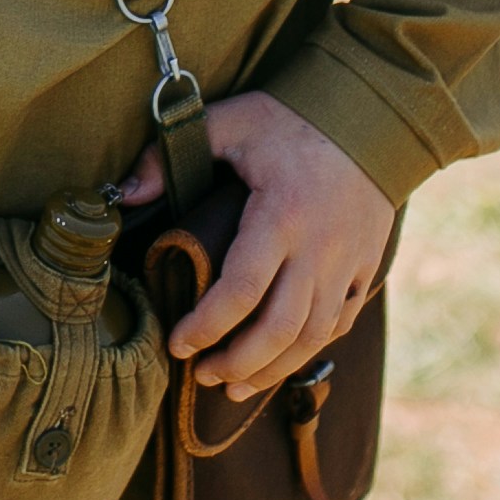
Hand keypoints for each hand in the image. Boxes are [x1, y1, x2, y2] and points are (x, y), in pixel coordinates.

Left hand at [115, 93, 393, 399]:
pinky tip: (283, 360)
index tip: (177, 345)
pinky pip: (342, 321)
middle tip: (203, 375)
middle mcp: (319, 249)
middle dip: (238, 363)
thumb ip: (171, 153)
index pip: (241, 290)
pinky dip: (312, 349)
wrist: (373, 114)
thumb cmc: (294, 118)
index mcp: (281, 216)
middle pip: (281, 329)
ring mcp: (348, 262)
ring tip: (235, 385)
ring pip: (314, 336)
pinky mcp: (368, 265)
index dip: (206, 326)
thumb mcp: (231, 121)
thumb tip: (125, 194)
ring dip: (274, 369)